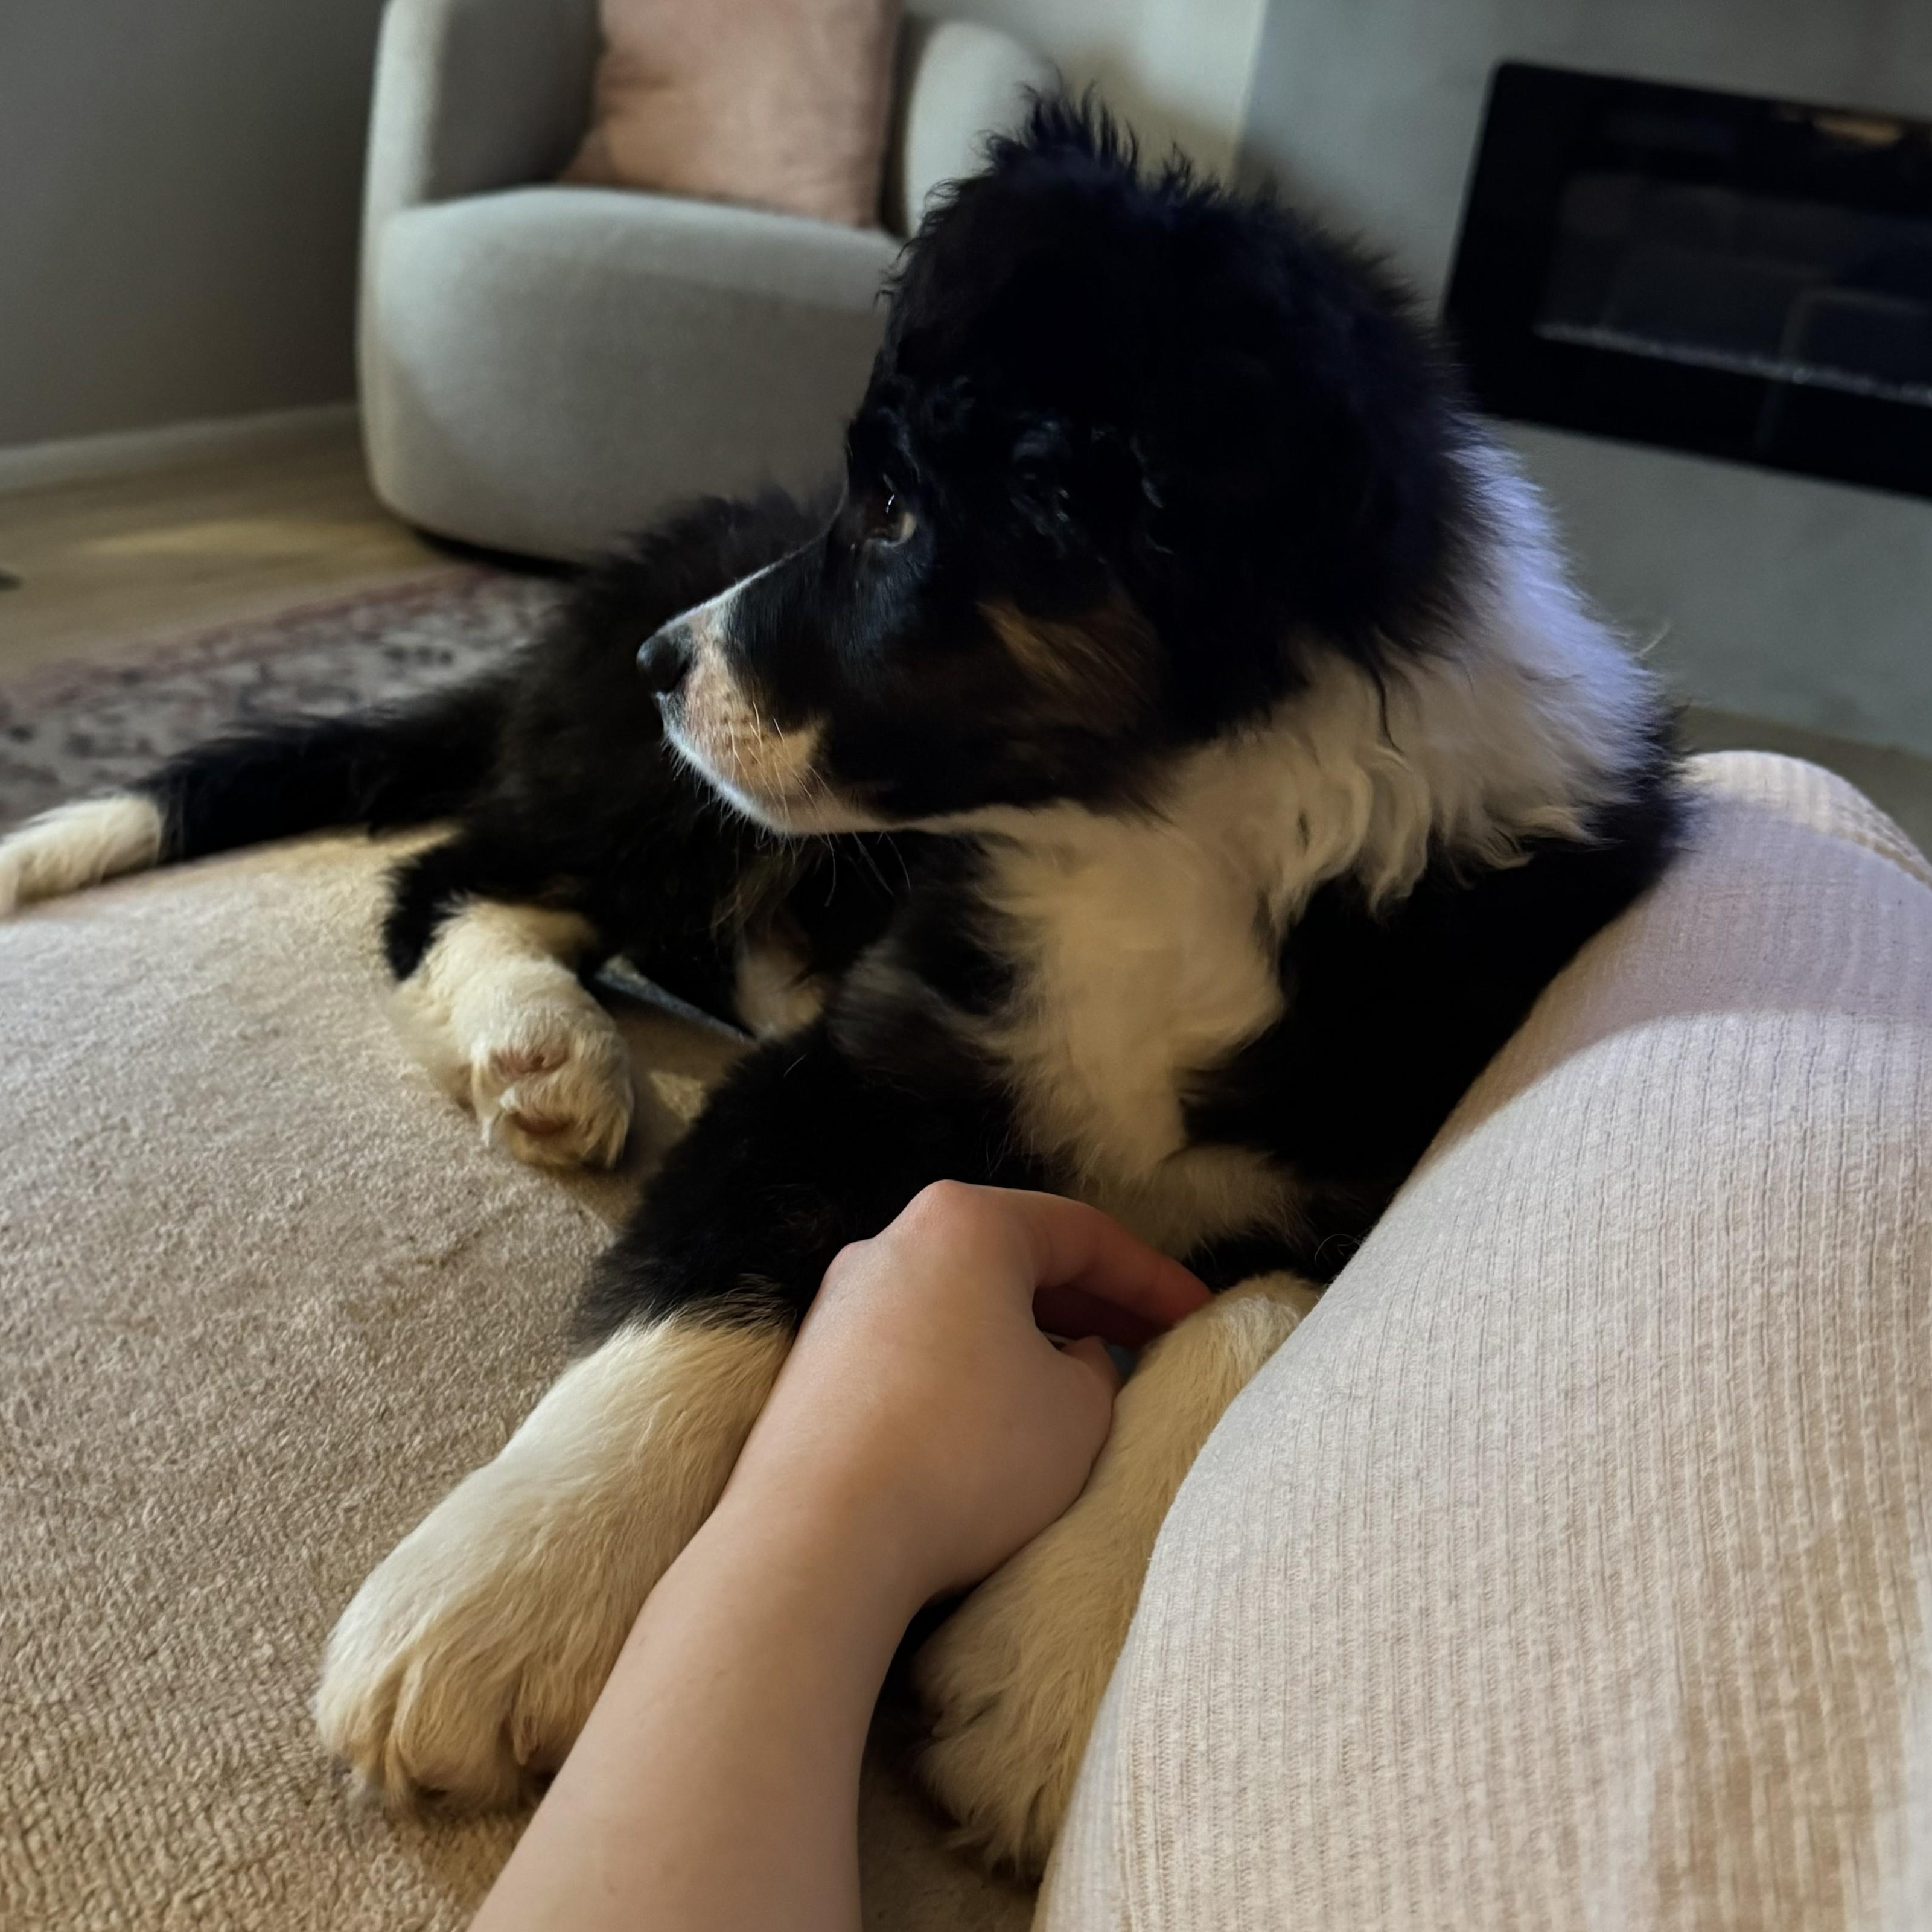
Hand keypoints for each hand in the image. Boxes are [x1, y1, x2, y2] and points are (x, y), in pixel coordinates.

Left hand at [721, 1182, 1210, 1606]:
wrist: (817, 1539)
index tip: (1202, 1317)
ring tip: (1080, 1390)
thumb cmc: (966, 1457)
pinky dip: (971, 1372)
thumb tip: (1071, 1357)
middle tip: (1152, 1346)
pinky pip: (916, 1350)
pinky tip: (999, 1426)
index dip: (1154, 1279)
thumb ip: (1097, 1369)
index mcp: (965, 1223)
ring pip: (963, 1306)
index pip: (1084, 1234)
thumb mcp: (1079, 1410)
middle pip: (1016, 1260)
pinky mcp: (816, 1367)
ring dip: (1027, 1340)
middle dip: (1091, 1304)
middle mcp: (893, 1242)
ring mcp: (843, 1303)